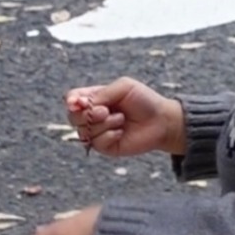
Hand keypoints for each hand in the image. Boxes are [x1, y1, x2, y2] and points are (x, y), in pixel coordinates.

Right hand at [66, 78, 184, 156]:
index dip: (72, 101)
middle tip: (106, 111)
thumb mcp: (123, 87)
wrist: (162, 121)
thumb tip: (78, 104)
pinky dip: (108, 136)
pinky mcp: (106, 147)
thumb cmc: (144, 100)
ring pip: (84, 131)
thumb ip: (100, 93)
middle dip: (87, 114)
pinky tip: (121, 132)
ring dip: (103, 124)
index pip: (72, 99)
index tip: (80, 102)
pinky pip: (96, 143)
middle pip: (72, 117)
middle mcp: (93, 116)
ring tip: (121, 119)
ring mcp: (98, 132)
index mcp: (95, 98)